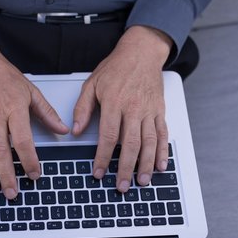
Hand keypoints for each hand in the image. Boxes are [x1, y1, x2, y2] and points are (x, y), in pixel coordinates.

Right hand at [0, 39, 68, 198]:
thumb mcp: (30, 90)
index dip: (29, 160)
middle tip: (12, 193)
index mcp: (14, 108)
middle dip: (7, 175)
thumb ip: (46, 112)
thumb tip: (62, 129)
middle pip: (0, 151)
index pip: (23, 140)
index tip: (35, 174)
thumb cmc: (2, 74)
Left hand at [72, 26, 171, 191]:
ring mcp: (149, 110)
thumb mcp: (92, 84)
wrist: (142, 51)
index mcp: (114, 102)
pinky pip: (162, 134)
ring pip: (149, 142)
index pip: (108, 136)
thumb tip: (74, 130)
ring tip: (142, 182)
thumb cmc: (116, 68)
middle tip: (122, 186)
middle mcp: (134, 108)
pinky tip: (161, 165)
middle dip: (125, 168)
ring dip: (146, 164)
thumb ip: (82, 108)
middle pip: (130, 144)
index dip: (102, 157)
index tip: (98, 172)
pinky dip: (162, 151)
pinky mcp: (159, 111)